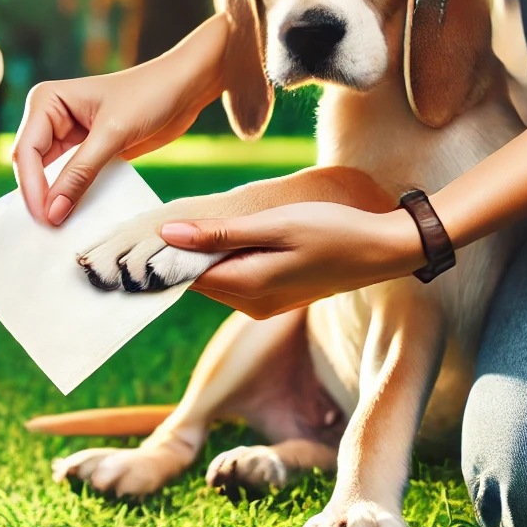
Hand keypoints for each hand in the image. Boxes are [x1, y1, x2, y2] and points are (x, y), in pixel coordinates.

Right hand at [11, 15, 227, 224]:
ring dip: (54, 200)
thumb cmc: (149, 95)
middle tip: (49, 231)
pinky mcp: (87, 152)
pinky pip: (71, 180)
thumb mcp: (113, 134)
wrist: (185, 87)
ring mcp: (68, 136)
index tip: (45, 218)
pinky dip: (73, 197)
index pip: (27, 151)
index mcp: (46, 101)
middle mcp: (50, 117)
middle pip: (32, 166)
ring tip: (59, 230)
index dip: (32, 187)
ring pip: (49, 177)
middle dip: (40, 196)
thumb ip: (80, 173)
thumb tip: (52, 212)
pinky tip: (77, 218)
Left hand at [159, 202, 424, 317]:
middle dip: (178, 254)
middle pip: (197, 280)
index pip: (185, 275)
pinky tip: (226, 236)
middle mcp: (251, 305)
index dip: (162, 253)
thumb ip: (219, 232)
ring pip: (216, 279)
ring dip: (202, 255)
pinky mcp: (275, 298)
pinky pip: (235, 280)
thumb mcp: (274, 224)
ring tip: (190, 224)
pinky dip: (224, 260)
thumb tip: (167, 234)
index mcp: (247, 287)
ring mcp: (263, 305)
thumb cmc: (333, 230)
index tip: (143, 230)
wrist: (383, 251)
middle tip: (160, 220)